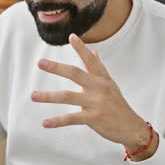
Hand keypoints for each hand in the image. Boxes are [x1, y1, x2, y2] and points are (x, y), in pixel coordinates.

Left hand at [31, 34, 155, 155]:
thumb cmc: (118, 105)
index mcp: (102, 79)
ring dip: (49, 97)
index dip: (81, 48)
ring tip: (33, 96)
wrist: (132, 128)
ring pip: (68, 97)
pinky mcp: (93, 118)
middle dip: (56, 68)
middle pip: (75, 74)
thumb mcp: (110, 85)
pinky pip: (71, 118)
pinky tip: (45, 123)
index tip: (71, 36)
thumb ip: (99, 69)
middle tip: (40, 63)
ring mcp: (96, 103)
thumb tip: (94, 52)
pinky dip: (57, 121)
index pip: (91, 60)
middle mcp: (99, 88)